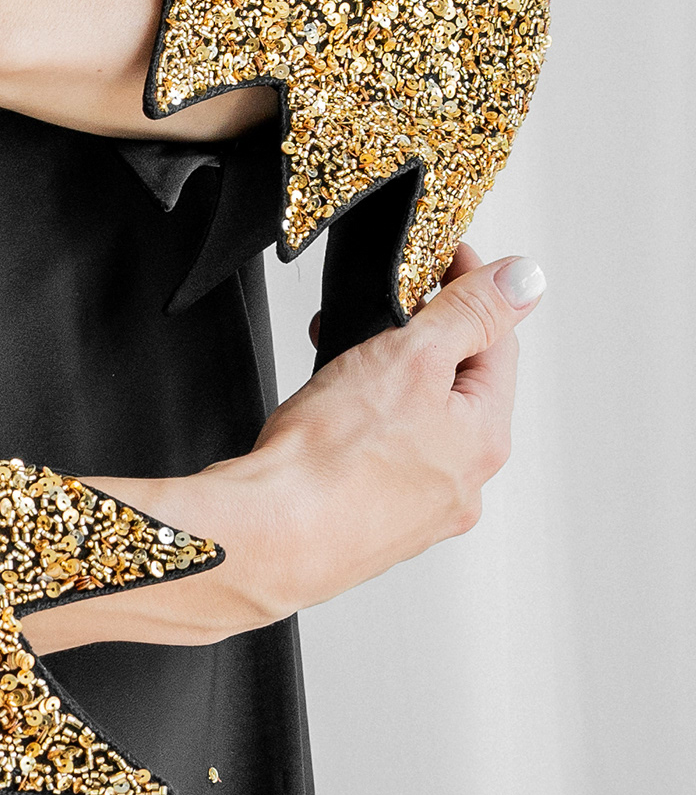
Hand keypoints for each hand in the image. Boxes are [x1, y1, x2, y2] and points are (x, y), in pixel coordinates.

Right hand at [22, 243, 544, 651]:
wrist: (267, 537)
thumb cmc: (329, 457)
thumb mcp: (410, 355)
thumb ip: (470, 312)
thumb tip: (526, 281)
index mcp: (486, 439)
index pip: (498, 343)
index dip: (470, 288)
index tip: (439, 258)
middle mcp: (464, 485)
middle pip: (460, 387)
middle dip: (423, 340)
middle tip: (380, 313)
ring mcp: (419, 515)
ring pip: (419, 428)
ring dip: (390, 388)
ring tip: (341, 369)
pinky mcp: (373, 530)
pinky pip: (384, 463)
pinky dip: (365, 432)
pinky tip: (328, 424)